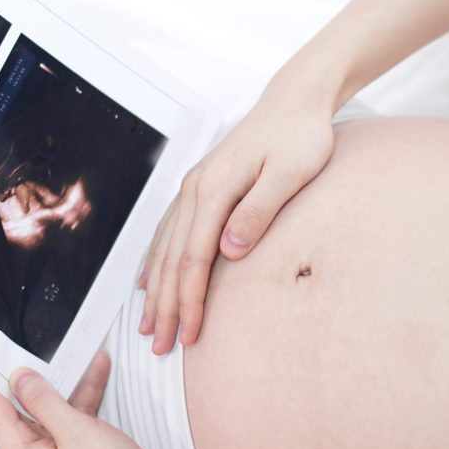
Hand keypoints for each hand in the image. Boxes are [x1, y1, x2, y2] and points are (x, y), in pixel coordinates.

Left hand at [0, 350, 173, 448]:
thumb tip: (19, 378)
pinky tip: (97, 377)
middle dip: (36, 375)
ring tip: (84, 359)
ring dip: (67, 383)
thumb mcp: (76, 432)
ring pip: (50, 407)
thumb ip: (43, 401)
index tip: (2, 347)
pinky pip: (69, 416)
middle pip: (20, 404)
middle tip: (45, 348)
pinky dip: (83, 397)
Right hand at [138, 80, 334, 352]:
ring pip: (164, 248)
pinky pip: (168, 231)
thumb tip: (229, 250)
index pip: (194, 258)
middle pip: (171, 259)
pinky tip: (148, 281)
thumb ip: (259, 210)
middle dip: (165, 306)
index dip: (189, 300)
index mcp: (214, 189)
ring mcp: (193, 187)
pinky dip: (155, 261)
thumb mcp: (290, 173)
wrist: (294, 101)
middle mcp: (195, 189)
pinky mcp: (200, 186)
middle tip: (161, 346)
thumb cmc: (301, 137)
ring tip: (149, 326)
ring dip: (155, 290)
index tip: (190, 336)